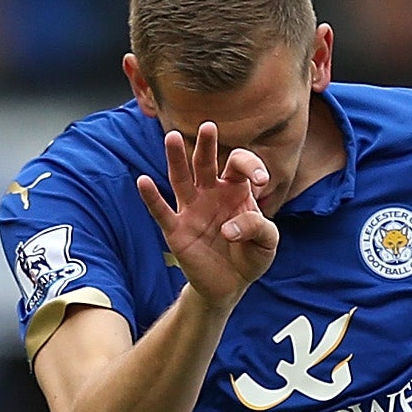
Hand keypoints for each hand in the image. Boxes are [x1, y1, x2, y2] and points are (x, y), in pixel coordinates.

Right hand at [134, 122, 277, 308]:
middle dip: (206, 146)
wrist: (231, 284)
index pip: (239, 165)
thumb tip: (230, 227)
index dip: (250, 166)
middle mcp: (211, 194)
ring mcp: (191, 209)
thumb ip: (259, 227)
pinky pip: (162, 211)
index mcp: (236, 190)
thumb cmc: (250, 256)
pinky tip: (143, 181)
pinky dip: (152, 197)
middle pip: (206, 163)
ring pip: (181, 179)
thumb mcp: (268, 243)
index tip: (261, 181)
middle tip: (208, 127)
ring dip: (176, 159)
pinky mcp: (177, 230)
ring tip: (172, 138)